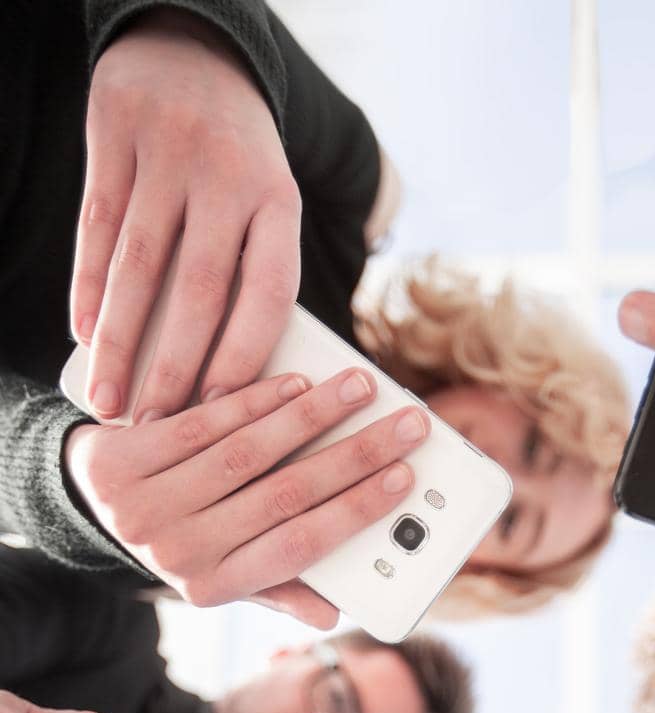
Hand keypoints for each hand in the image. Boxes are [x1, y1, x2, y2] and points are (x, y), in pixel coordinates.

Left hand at [63, 370, 425, 624]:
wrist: (81, 503)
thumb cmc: (175, 537)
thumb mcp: (221, 574)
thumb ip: (275, 587)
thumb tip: (332, 615)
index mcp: (211, 587)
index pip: (300, 547)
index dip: (355, 511)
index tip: (400, 480)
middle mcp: (178, 552)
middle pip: (284, 496)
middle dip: (353, 456)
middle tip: (401, 426)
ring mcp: (147, 505)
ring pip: (247, 453)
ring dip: (312, 416)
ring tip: (359, 390)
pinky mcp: (125, 456)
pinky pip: (205, 423)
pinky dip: (255, 400)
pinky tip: (297, 383)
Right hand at [73, 6, 300, 423]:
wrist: (193, 53)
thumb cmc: (237, 160)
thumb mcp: (267, 202)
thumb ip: (255, 271)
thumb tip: (239, 378)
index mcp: (279, 201)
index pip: (268, 291)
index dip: (245, 356)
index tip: (223, 415)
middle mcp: (227, 175)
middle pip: (198, 290)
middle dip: (174, 367)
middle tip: (156, 427)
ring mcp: (169, 153)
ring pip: (138, 266)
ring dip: (121, 342)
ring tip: (110, 399)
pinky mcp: (115, 136)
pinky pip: (97, 228)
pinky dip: (88, 288)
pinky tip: (85, 336)